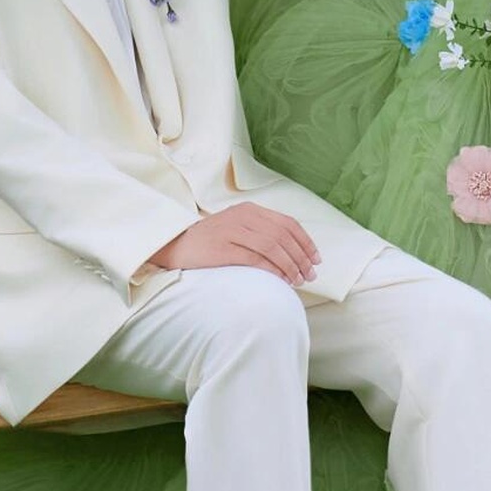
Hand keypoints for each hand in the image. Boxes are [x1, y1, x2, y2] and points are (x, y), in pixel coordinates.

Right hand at [147, 202, 319, 284]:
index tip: (316, 259)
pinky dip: (272, 270)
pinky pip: (255, 259)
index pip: (288, 223)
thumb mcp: (238, 228)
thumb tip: (293, 254)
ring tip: (297, 281)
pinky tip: (280, 281)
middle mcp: (244, 216)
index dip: (306, 242)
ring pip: (272, 247)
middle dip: (301, 257)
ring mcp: (232, 230)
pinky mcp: (222, 248)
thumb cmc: (211, 241)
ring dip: (289, 266)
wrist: (174, 245)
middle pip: (283, 236)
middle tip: (310, 276)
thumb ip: (262, 233)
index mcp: (251, 210)